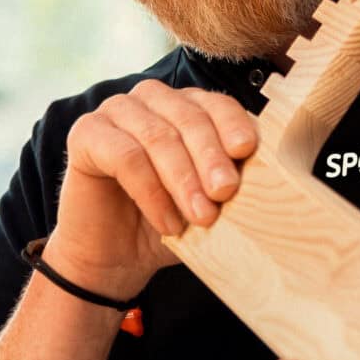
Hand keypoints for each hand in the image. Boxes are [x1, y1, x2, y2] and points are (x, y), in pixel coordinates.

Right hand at [49, 82, 259, 298]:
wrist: (116, 259)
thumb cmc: (170, 223)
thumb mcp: (210, 201)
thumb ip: (232, 181)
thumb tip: (274, 176)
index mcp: (188, 107)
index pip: (216, 104)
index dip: (232, 125)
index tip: (246, 152)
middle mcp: (152, 100)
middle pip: (189, 118)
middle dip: (210, 158)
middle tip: (226, 194)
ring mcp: (116, 111)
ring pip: (158, 136)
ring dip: (183, 179)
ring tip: (201, 218)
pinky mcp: (85, 133)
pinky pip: (124, 155)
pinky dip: (150, 191)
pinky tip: (167, 223)